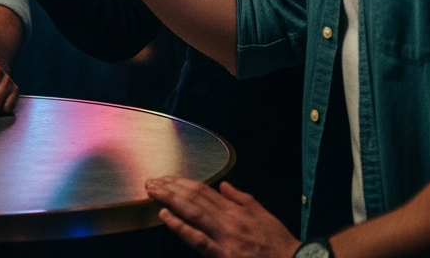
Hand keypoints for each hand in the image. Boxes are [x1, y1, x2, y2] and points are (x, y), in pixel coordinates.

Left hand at [145, 177, 297, 257]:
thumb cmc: (278, 242)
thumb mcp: (261, 213)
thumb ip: (240, 198)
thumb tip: (223, 185)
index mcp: (236, 209)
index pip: (204, 190)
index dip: (182, 183)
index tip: (166, 178)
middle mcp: (228, 220)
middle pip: (194, 198)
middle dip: (171, 188)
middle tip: (151, 182)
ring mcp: (224, 238)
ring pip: (193, 213)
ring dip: (170, 201)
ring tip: (153, 192)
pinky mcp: (223, 256)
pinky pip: (198, 239)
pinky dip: (180, 226)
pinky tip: (165, 216)